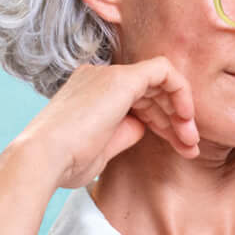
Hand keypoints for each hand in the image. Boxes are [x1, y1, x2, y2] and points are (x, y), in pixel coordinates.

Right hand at [18, 57, 198, 188]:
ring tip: (191, 142)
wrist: (43, 159)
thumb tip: (144, 127)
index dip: (162, 122)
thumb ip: (124, 133)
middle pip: (151, 91)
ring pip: (160, 82)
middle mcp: (100, 78)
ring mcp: (110, 75)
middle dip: (176, 119)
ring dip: (180, 112)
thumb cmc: (64, 163)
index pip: (137, 100)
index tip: (177, 146)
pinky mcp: (122, 79)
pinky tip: (186, 118)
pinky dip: (180, 92)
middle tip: (191, 147)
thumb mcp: (101, 150)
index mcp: (91, 93)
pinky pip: (163, 71)